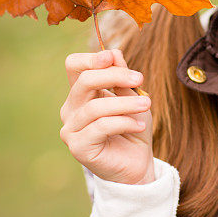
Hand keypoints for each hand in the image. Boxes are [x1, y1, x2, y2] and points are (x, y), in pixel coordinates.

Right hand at [59, 49, 154, 184]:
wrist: (137, 164)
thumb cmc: (132, 129)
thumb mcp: (132, 98)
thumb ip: (122, 78)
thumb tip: (114, 53)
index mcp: (81, 94)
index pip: (74, 66)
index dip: (92, 58)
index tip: (114, 57)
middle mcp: (70, 109)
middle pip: (84, 81)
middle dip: (114, 76)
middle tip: (139, 79)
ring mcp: (70, 129)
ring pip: (95, 107)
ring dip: (125, 103)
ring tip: (147, 105)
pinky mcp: (78, 147)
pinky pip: (101, 127)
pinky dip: (124, 122)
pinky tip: (139, 125)